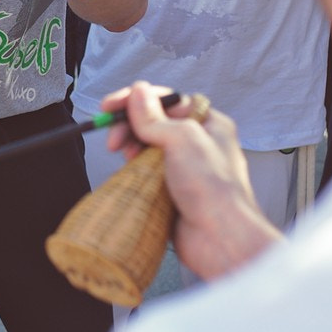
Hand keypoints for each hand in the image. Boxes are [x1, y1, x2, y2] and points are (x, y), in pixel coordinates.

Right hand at [102, 82, 279, 280]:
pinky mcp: (172, 192)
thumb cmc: (213, 188)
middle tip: (113, 139)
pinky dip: (133, 171)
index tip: (110, 106)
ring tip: (124, 157)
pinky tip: (128, 173)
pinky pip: (146, 174)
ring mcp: (185, 169)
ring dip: (131, 148)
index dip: (137, 99)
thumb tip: (138, 92)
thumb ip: (155, 117)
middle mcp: (199, 144)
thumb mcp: (182, 140)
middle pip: (154, 123)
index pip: (168, 100)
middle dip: (130, 126)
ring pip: (147, 148)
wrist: (220, 240)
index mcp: (209, 124)